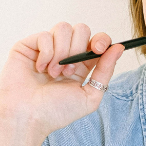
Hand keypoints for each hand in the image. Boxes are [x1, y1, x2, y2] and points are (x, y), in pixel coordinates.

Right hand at [0, 23, 125, 138]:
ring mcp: (45, 48)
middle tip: (69, 71)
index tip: (99, 49)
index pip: (96, 40)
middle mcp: (64, 54)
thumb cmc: (55, 112)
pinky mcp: (28, 45)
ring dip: (61, 53)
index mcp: (80, 65)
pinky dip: (45, 53)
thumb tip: (119, 47)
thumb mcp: (89, 96)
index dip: (101, 40)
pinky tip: (39, 68)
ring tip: (53, 73)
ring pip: (63, 28)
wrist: (27, 118)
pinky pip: (44, 35)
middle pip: (81, 29)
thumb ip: (105, 71)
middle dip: (78, 49)